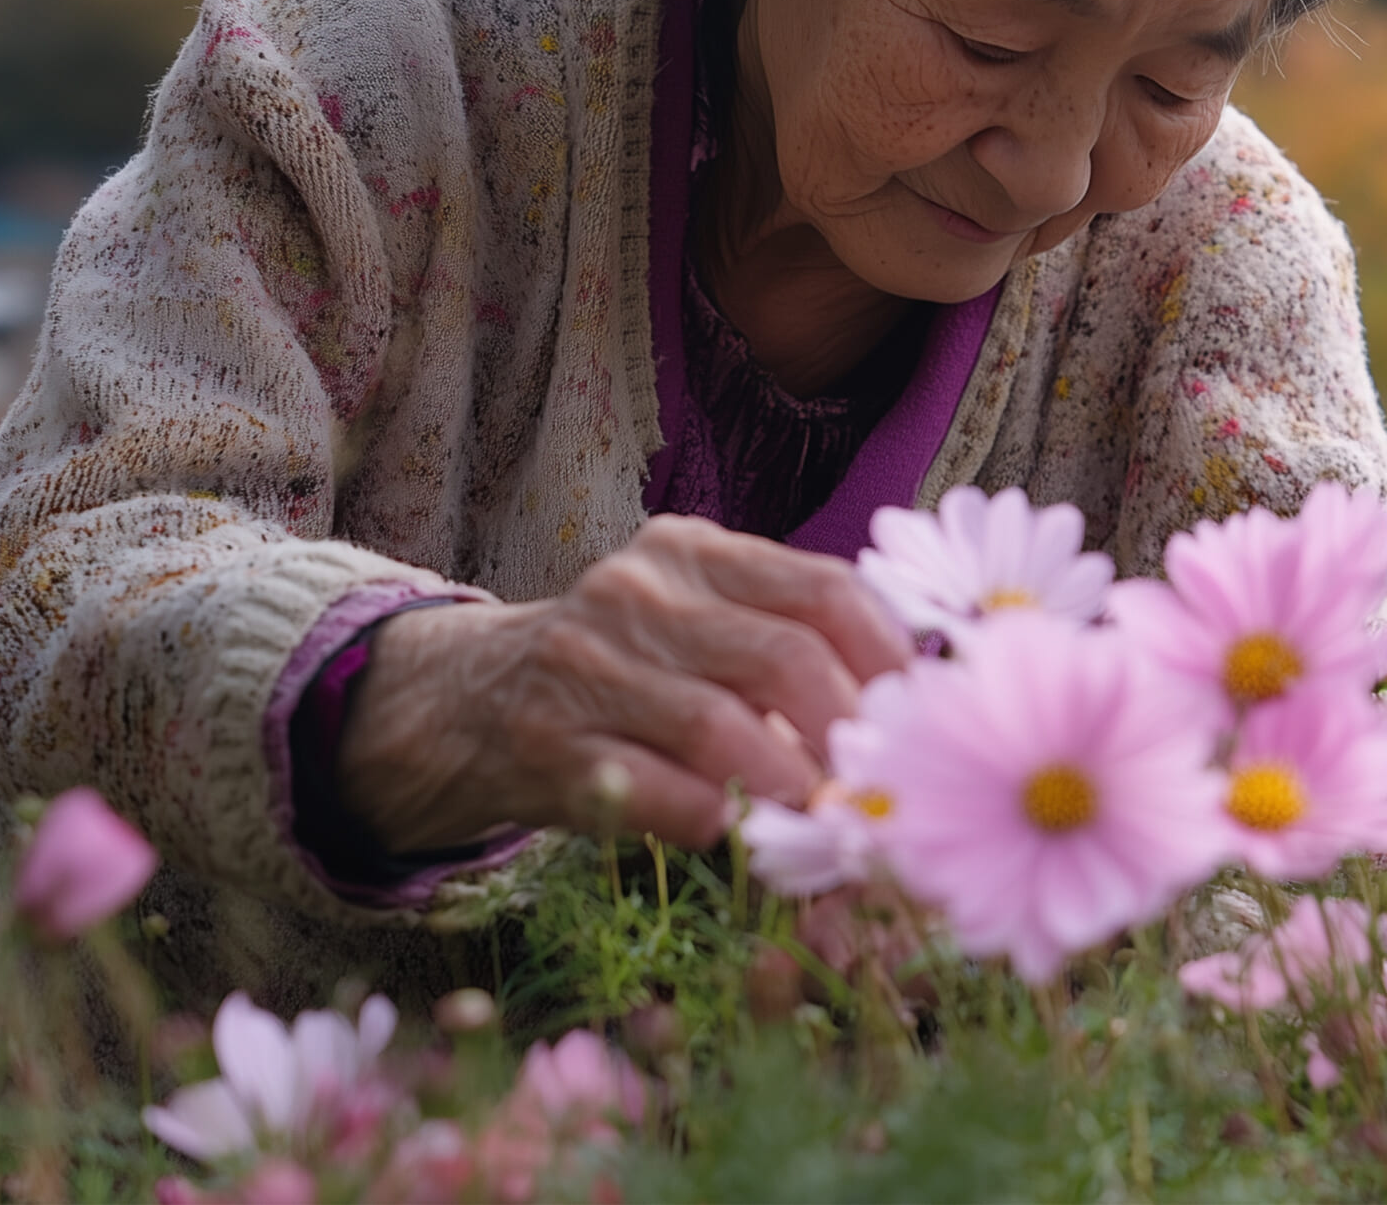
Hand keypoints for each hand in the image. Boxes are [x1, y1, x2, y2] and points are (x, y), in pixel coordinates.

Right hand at [335, 516, 909, 852]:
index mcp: (694, 550)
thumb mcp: (696, 621)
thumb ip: (788, 642)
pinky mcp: (546, 742)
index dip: (890, 660)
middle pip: (785, 658)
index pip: (824, 589)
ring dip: (791, 788)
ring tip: (830, 824)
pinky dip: (711, 820)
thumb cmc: (622, 669)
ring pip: (722, 728)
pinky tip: (740, 836)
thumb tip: (912, 707)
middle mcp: (639, 591)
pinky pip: (652, 789)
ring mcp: (585, 664)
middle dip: (850, 734)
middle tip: (884, 786)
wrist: (464, 700)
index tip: (922, 717)